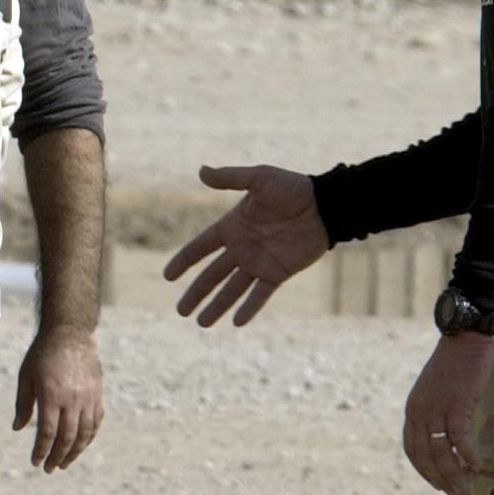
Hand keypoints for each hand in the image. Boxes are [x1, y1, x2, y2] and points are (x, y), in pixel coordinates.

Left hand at [13, 326, 101, 471]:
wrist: (69, 333)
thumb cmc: (42, 354)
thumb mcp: (26, 377)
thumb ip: (23, 405)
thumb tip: (18, 429)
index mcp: (51, 395)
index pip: (47, 432)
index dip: (41, 450)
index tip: (35, 461)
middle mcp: (72, 399)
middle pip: (66, 437)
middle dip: (57, 457)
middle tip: (49, 468)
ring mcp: (88, 398)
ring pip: (84, 433)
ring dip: (74, 452)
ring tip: (64, 463)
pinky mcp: (97, 394)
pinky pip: (96, 422)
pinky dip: (89, 437)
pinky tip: (80, 445)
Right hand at [163, 165, 329, 325]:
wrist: (326, 205)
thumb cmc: (292, 188)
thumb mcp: (260, 178)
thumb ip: (230, 178)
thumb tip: (201, 171)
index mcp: (231, 227)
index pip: (201, 248)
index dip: (184, 262)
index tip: (167, 276)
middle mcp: (241, 248)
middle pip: (212, 276)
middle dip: (196, 293)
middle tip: (180, 311)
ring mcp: (259, 262)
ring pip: (232, 289)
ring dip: (217, 306)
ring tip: (201, 323)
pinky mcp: (278, 273)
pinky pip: (260, 294)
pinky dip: (249, 308)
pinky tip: (236, 322)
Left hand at [404, 331, 493, 494]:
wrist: (463, 339)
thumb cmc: (455, 367)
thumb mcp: (437, 393)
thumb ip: (437, 413)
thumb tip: (448, 436)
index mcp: (413, 410)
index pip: (411, 448)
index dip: (422, 469)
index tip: (435, 483)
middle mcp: (419, 412)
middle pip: (424, 454)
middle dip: (437, 478)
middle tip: (453, 494)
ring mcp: (436, 409)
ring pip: (440, 450)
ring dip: (452, 473)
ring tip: (462, 489)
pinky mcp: (456, 404)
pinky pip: (459, 437)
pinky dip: (467, 454)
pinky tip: (477, 466)